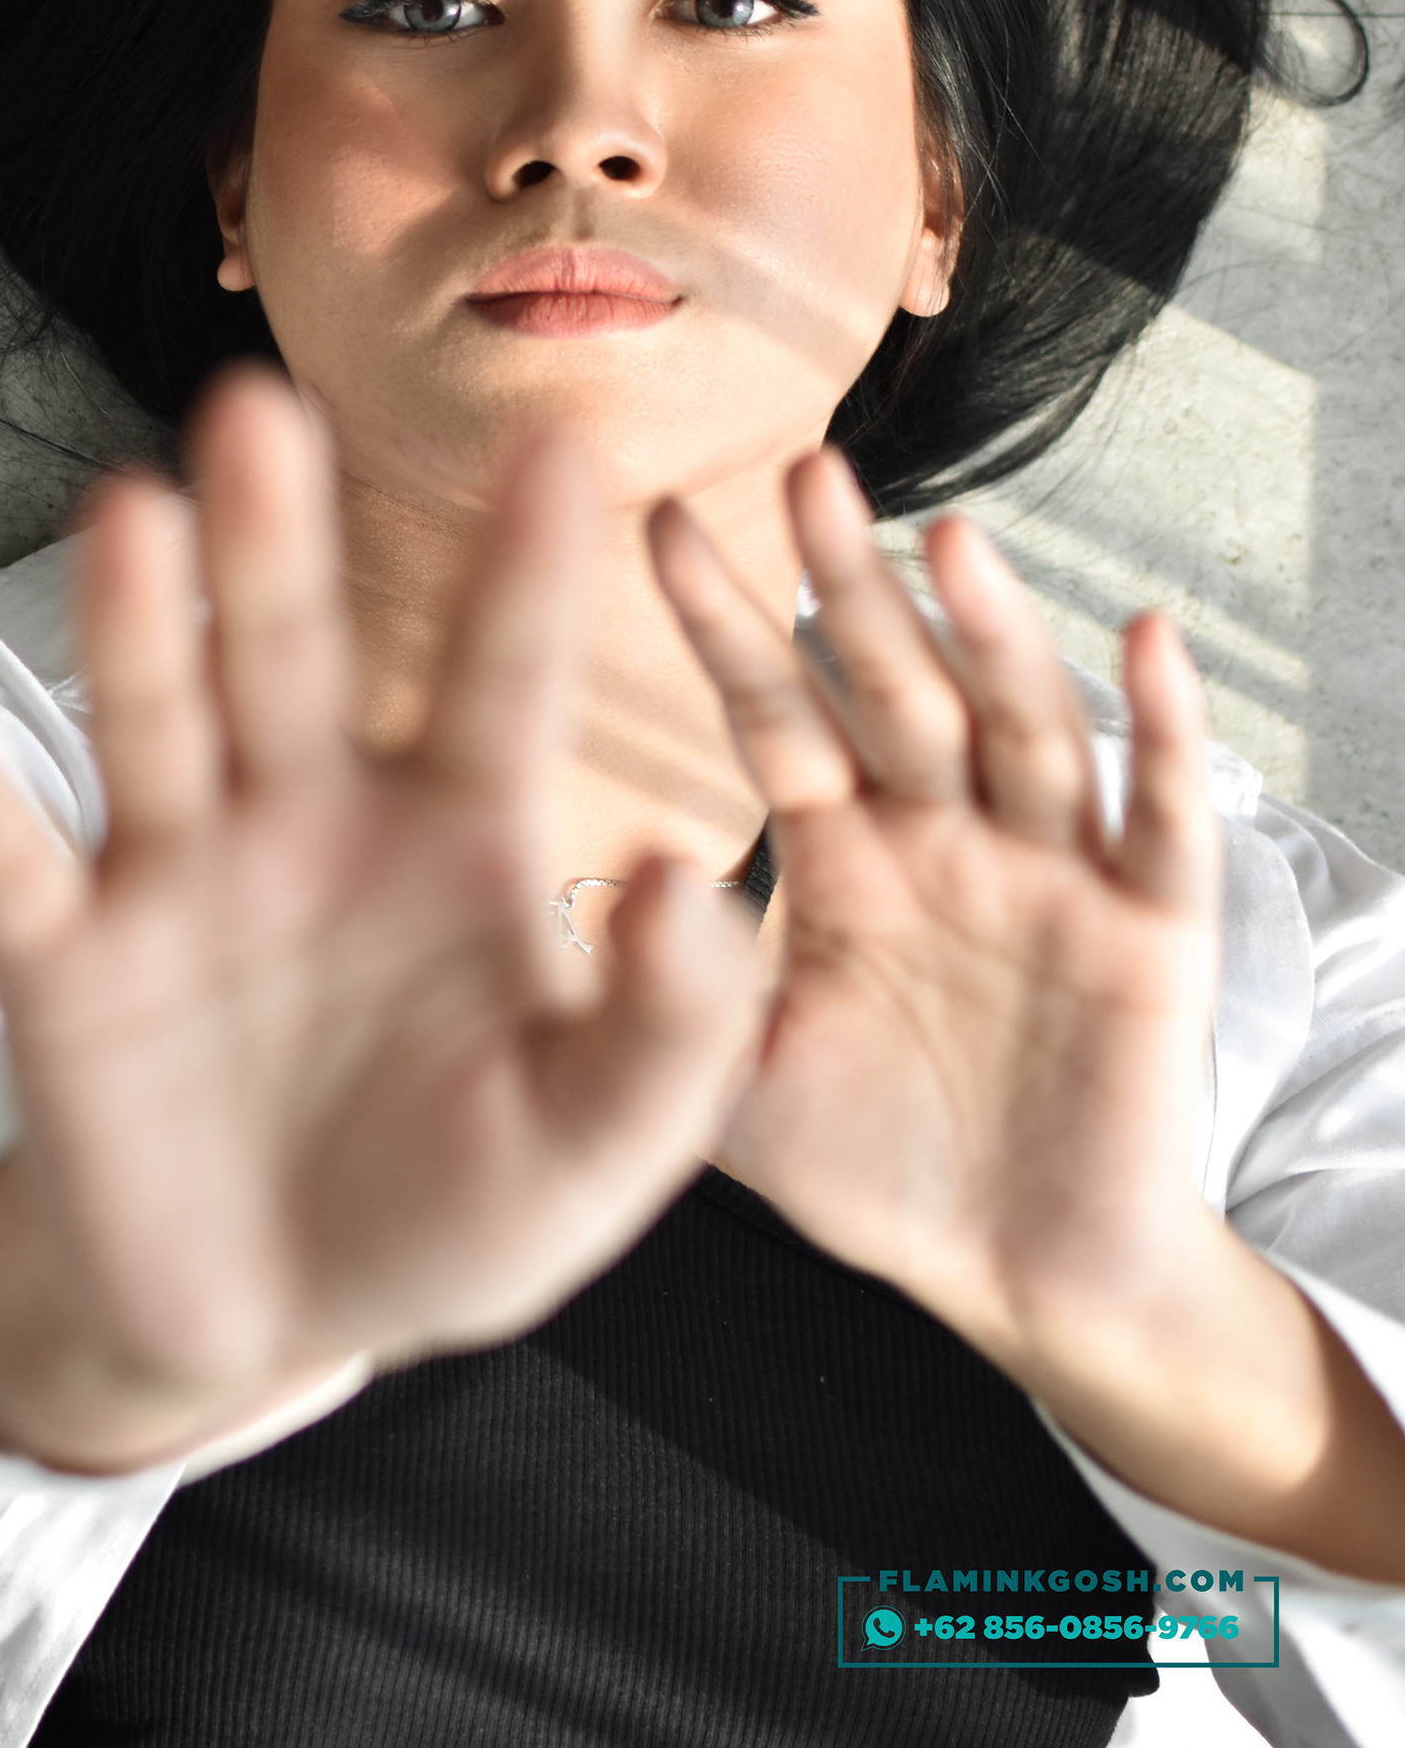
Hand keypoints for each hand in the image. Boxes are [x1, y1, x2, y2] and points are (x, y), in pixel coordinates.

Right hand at [0, 368, 758, 1473]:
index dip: (529, 572)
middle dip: (279, 538)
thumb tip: (697, 876)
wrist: (269, 1320)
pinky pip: (17, 870)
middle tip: (266, 406)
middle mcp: (312, 816)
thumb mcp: (596, 1142)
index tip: (563, 451)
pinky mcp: (67, 966)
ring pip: (157, 722)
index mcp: (458, 833)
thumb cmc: (456, 1206)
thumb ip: (668, 1028)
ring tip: (132, 511)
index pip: (501, 678)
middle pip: (292, 654)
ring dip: (139, 623)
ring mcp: (181, 877)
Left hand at [650, 447, 1221, 1368]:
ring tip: (952, 537)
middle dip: (852, 582)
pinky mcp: (1151, 933)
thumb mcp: (738, 1092)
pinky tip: (1142, 641)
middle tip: (806, 470)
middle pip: (895, 684)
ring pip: (1020, 727)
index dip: (723, 623)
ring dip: (994, 633)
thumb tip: (584, 908)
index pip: (775, 713)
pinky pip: (1161, 820)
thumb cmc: (876, 1169)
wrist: (1019, 1277)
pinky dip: (1163, 734)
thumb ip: (667, 1009)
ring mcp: (1050, 872)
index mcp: (844, 852)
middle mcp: (945, 835)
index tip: (658, 519)